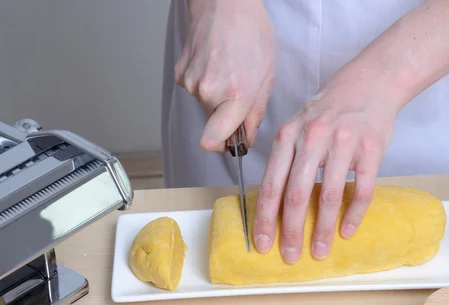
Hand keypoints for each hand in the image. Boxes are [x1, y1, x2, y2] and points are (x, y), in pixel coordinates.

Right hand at [174, 0, 274, 150]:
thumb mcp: (267, 76)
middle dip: (226, 116)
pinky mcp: (181, 75)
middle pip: (213, 125)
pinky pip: (194, 91)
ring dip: (216, 97)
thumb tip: (247, 138)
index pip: (213, 141)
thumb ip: (256, 112)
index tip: (230, 142)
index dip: (222, 146)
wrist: (225, 4)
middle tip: (238, 93)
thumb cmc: (251, 34)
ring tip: (228, 72)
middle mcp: (209, 92)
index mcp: (235, 96)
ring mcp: (191, 83)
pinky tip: (215, 65)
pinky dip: (205, 83)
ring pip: (204, 106)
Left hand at [253, 66, 397, 263]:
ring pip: (329, 195)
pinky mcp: (370, 149)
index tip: (262, 243)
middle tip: (289, 256)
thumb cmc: (329, 110)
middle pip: (296, 194)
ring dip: (322, 228)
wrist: (369, 83)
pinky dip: (354, 214)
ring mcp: (343, 143)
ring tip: (319, 251)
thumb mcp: (298, 125)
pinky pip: (361, 189)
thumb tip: (272, 201)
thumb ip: (286, 158)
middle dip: (290, 230)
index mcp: (289, 136)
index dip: (265, 217)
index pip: (272, 184)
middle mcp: (312, 138)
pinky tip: (347, 230)